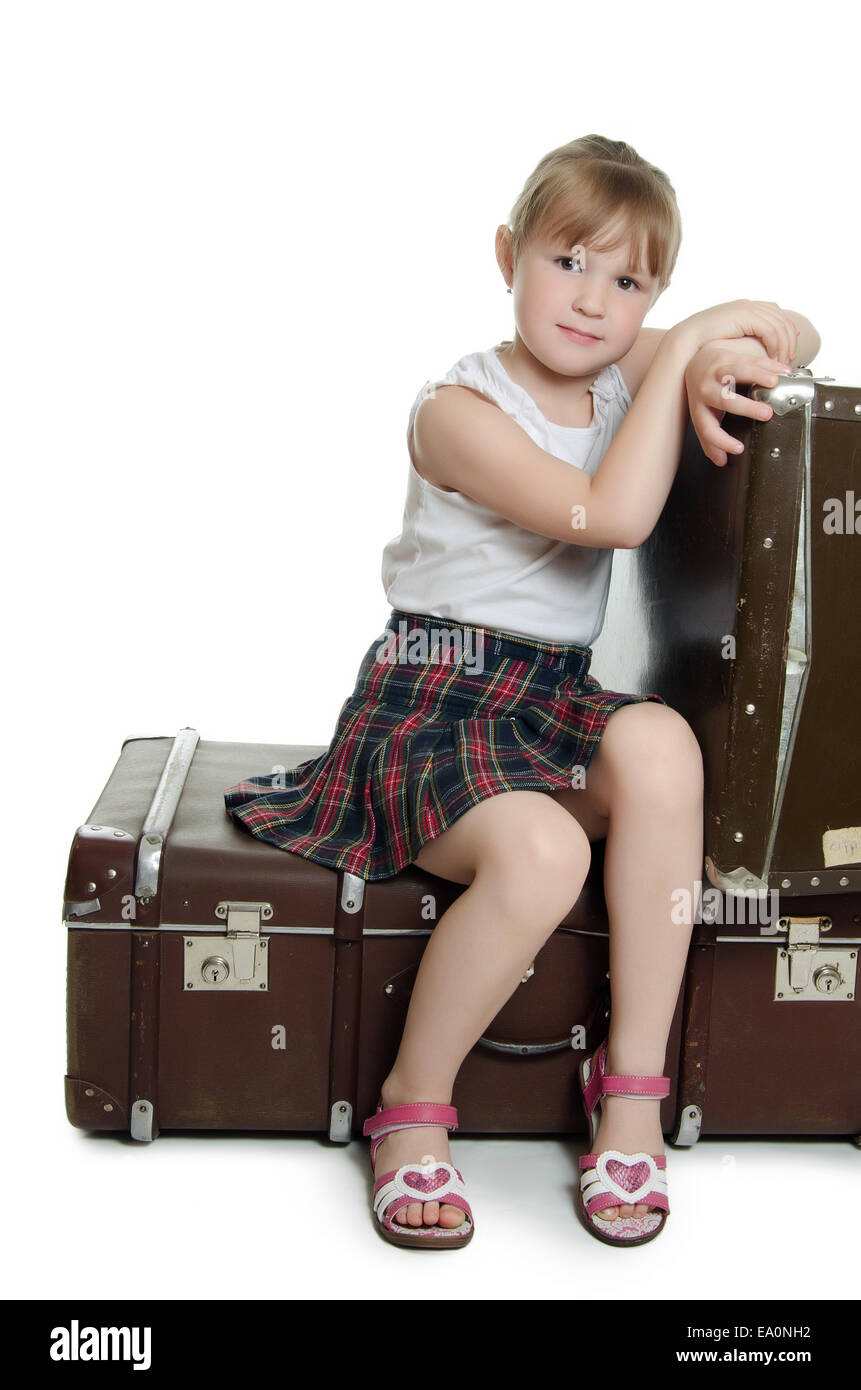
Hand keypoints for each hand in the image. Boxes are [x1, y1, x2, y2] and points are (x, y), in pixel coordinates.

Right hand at [675, 300, 800, 366]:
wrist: (688, 338)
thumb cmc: (702, 343)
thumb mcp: (727, 340)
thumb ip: (742, 339)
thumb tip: (755, 350)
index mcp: (745, 308)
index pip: (776, 314)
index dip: (787, 331)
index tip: (788, 350)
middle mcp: (749, 305)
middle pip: (782, 318)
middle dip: (790, 340)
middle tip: (789, 359)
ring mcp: (748, 308)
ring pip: (779, 325)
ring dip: (784, 345)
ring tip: (782, 362)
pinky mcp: (746, 316)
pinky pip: (771, 330)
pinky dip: (776, 345)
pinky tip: (773, 358)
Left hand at [684, 344, 789, 466]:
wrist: (695, 362)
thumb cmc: (704, 393)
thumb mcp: (704, 415)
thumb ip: (712, 437)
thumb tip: (721, 461)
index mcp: (699, 409)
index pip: (708, 429)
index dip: (721, 441)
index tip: (738, 448)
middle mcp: (705, 389)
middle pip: (724, 400)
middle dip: (746, 407)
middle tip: (766, 413)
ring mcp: (715, 371)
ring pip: (736, 372)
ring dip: (757, 376)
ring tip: (775, 382)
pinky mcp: (726, 355)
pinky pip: (749, 359)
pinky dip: (768, 365)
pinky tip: (781, 371)